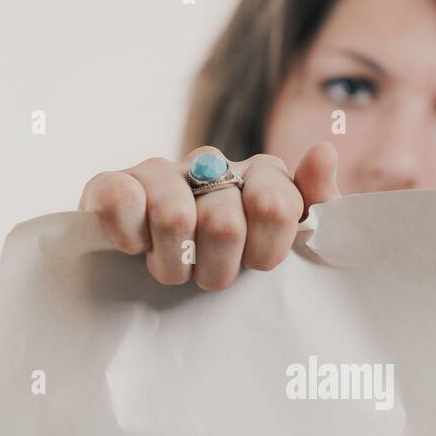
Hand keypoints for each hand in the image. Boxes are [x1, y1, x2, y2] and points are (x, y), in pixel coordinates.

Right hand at [78, 141, 340, 288]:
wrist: (159, 283)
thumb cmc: (237, 263)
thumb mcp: (290, 243)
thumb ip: (317, 203)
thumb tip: (323, 152)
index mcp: (263, 174)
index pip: (274, 205)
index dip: (264, 251)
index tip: (255, 264)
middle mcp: (212, 162)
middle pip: (223, 224)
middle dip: (217, 268)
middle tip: (209, 273)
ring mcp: (159, 171)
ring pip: (172, 218)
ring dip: (174, 264)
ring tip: (175, 267)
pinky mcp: (111, 184)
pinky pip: (116, 197)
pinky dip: (129, 235)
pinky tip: (135, 247)